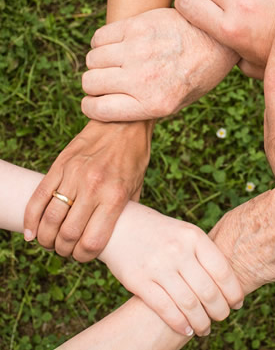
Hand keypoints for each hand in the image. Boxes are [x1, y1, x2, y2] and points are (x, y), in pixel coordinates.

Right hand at [24, 120, 152, 261]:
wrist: (123, 124)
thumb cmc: (133, 158)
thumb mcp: (137, 187)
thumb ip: (124, 212)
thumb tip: (114, 236)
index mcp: (115, 197)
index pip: (92, 241)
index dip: (84, 257)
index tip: (83, 256)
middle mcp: (93, 188)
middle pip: (67, 234)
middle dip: (64, 250)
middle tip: (66, 250)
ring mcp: (74, 175)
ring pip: (49, 218)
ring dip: (46, 238)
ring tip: (50, 242)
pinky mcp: (60, 165)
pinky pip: (38, 197)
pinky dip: (31, 219)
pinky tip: (31, 232)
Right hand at [81, 8, 238, 121]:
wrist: (217, 40)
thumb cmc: (197, 75)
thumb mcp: (177, 104)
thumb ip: (144, 108)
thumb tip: (110, 107)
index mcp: (154, 104)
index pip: (98, 109)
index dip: (91, 107)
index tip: (96, 102)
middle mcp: (143, 79)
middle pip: (90, 83)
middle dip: (94, 85)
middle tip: (108, 81)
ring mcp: (138, 50)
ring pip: (92, 59)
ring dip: (99, 63)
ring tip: (115, 63)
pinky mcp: (137, 26)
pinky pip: (99, 37)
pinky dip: (102, 43)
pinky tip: (117, 46)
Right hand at [99, 203, 243, 336]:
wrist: (120, 224)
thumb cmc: (159, 231)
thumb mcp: (184, 232)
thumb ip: (203, 253)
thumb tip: (227, 284)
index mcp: (193, 236)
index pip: (222, 271)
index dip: (233, 292)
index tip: (237, 303)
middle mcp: (178, 250)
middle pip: (208, 291)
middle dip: (220, 311)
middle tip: (222, 317)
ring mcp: (158, 266)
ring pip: (189, 304)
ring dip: (202, 322)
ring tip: (205, 328)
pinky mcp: (139, 280)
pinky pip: (165, 309)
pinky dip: (180, 324)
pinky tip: (187, 329)